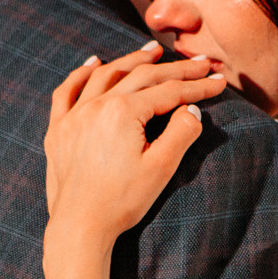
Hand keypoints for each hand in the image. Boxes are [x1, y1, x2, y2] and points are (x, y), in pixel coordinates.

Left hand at [42, 42, 225, 278]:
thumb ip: (182, 133)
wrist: (80, 226)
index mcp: (124, 112)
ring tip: (152, 51)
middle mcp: (97, 105)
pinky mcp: (58, 129)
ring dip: (131, 60)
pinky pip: (67, 91)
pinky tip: (93, 63)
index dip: (198, 87)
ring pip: (106, 75)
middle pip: (142, 76)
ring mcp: (74, 115)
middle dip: (174, 68)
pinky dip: (80, 73)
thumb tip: (192, 110)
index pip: (169, 91)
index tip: (218, 82)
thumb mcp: (161, 168)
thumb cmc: (122, 201)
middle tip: (198, 62)